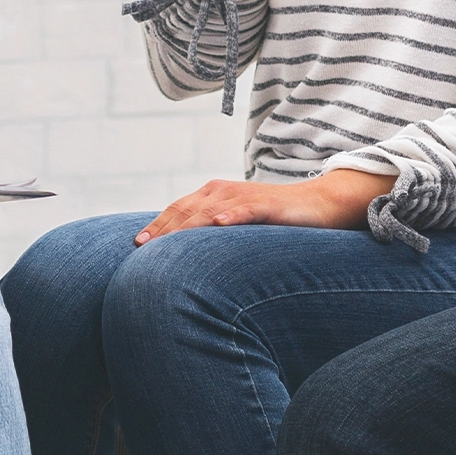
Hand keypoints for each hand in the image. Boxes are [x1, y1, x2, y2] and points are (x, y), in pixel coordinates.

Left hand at [135, 168, 395, 243]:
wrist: (319, 206)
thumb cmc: (274, 219)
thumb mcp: (238, 226)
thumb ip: (214, 235)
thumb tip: (186, 261)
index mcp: (214, 196)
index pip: (178, 210)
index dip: (157, 226)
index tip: (136, 245)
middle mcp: (225, 193)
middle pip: (187, 210)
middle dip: (163, 227)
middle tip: (141, 247)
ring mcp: (246, 197)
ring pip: (209, 209)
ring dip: (187, 224)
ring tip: (166, 241)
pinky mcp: (268, 205)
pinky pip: (246, 209)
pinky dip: (231, 214)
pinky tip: (219, 224)